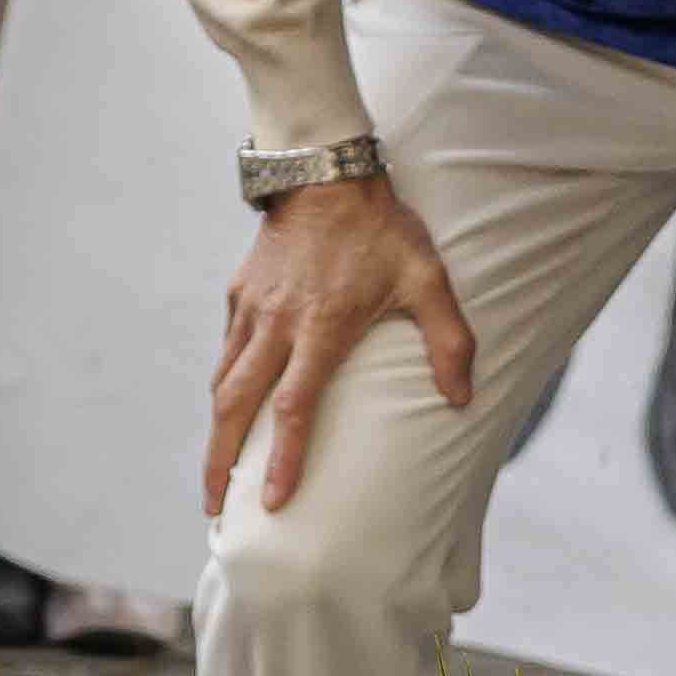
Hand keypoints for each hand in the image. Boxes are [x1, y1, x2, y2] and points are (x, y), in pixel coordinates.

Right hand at [200, 172, 468, 520]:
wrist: (325, 170)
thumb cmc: (382, 227)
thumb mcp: (428, 278)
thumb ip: (450, 340)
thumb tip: (461, 399)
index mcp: (321, 327)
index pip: (294, 408)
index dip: (282, 459)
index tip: (272, 501)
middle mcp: (277, 325)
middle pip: (236, 406)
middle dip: (220, 461)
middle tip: (214, 505)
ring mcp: (252, 310)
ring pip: (223, 381)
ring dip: (215, 431)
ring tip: (215, 471)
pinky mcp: (239, 294)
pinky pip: (226, 350)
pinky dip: (224, 386)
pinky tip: (230, 407)